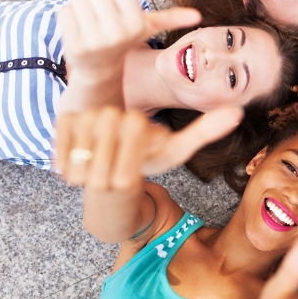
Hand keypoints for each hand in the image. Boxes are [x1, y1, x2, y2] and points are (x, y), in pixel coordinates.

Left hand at [56, 105, 243, 184]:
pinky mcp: (59, 160)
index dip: (140, 124)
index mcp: (129, 177)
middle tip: (122, 133)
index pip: (134, 124)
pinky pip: (69, 121)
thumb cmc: (149, 161)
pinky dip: (80, 120)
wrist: (110, 187)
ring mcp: (77, 171)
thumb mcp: (177, 151)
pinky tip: (89, 133)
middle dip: (120, 119)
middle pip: (110, 117)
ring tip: (108, 134)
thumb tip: (238, 111)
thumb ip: (205, 131)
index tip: (140, 134)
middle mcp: (101, 179)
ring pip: (90, 117)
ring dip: (100, 119)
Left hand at [59, 0, 200, 80]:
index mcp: (136, 22)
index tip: (116, 3)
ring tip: (91, 19)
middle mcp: (118, 32)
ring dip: (80, 4)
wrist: (101, 68)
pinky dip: (68, 16)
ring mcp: (95, 40)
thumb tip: (197, 16)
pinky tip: (79, 29)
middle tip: (100, 10)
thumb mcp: (148, 27)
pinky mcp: (75, 46)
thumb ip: (171, 18)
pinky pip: (64, 12)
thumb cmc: (125, 39)